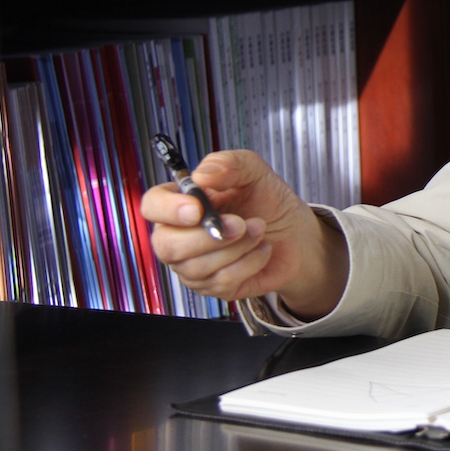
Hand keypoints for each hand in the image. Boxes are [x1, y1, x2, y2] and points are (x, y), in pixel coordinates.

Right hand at [141, 150, 347, 316]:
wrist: (296, 234)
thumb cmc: (268, 201)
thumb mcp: (255, 172)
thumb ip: (229, 164)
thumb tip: (203, 174)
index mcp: (182, 201)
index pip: (152, 206)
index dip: (168, 209)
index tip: (197, 209)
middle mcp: (179, 235)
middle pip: (167, 245)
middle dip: (209, 236)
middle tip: (242, 222)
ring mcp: (193, 265)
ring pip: (196, 266)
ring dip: (237, 247)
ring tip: (259, 230)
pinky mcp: (213, 286)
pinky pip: (222, 281)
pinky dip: (250, 262)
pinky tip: (261, 249)